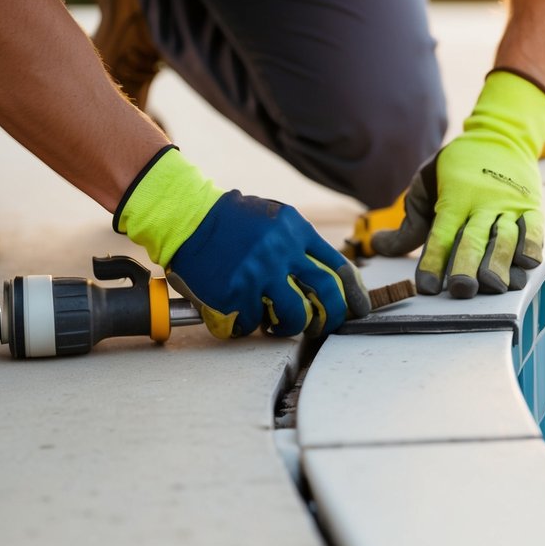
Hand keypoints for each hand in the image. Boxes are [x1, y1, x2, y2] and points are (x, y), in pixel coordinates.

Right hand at [115, 147, 369, 337]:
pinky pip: (252, 323)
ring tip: (276, 325)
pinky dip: (247, 326)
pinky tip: (239, 316)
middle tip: (323, 327)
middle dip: (330, 318)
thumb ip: (300, 243)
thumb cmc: (231, 220)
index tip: (359, 309)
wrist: (185, 217)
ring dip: (289, 328)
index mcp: (296, 231)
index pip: (339, 268)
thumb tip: (330, 277)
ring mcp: (258, 274)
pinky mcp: (234, 293)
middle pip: (325, 296)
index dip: (354, 294)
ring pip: (294, 317)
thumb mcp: (275, 219)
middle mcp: (281, 252)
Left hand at [371, 69, 544, 297]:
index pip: (441, 234)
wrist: (500, 135)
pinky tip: (525, 266)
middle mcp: (483, 203)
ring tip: (494, 285)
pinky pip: (534, 230)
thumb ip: (409, 223)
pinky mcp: (531, 208)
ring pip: (506, 238)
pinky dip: (531, 247)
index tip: (427, 287)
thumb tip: (378, 246)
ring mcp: (510, 206)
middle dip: (468, 266)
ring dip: (500, 263)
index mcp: (454, 198)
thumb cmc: (455, 167)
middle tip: (462, 289)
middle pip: (475, 239)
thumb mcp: (425, 185)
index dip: (433, 261)